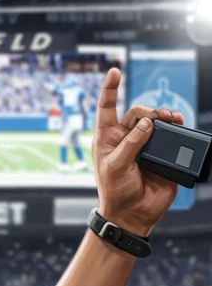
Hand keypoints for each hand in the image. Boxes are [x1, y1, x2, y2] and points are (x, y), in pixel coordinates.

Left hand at [92, 67, 183, 235]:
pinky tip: (177, 123)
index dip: (109, 89)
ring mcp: (144, 145)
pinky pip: (170, 135)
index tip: (114, 70)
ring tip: (169, 118)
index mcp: (108, 139)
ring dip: (163, 116)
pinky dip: (175, 126)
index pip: (107, 108)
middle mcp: (126, 139)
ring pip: (155, 121)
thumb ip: (131, 143)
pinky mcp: (161, 154)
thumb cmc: (116, 192)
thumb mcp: (116, 167)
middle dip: (147, 111)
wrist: (133, 215)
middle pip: (138, 112)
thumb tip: (148, 123)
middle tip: (156, 120)